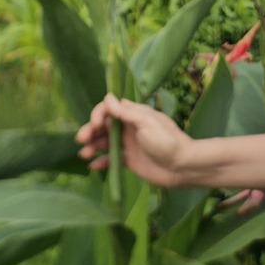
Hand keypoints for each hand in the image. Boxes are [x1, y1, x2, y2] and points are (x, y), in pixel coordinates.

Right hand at [76, 96, 194, 187]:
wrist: (182, 166)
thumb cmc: (167, 141)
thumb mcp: (147, 123)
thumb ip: (126, 113)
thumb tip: (108, 98)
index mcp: (133, 115)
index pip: (109, 109)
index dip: (98, 115)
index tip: (96, 124)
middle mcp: (128, 128)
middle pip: (103, 126)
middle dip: (90, 130)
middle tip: (82, 139)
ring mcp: (128, 144)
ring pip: (104, 142)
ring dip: (92, 146)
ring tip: (84, 154)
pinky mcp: (129, 160)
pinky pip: (111, 159)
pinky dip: (101, 161)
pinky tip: (93, 166)